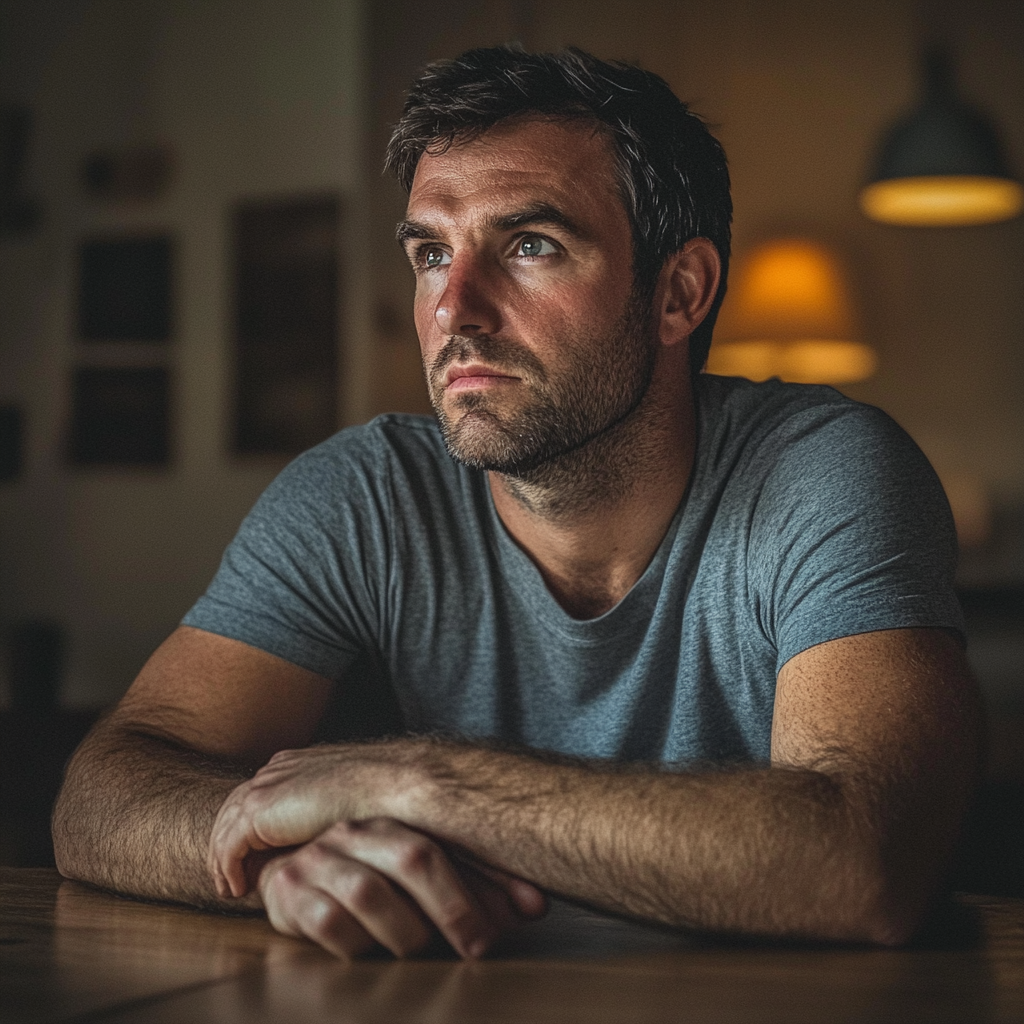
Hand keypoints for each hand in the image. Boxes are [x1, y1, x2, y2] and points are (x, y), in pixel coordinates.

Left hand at [209, 742, 414, 898]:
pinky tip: (239, 889)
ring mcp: (266, 787)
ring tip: (231, 890)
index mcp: (296, 764)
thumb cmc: (386, 798)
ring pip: (226, 829)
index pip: (257, 796)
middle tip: (229, 878)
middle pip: (234, 809)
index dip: (249, 828)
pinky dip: (228, 869)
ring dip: (223, 862)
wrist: (394, 787)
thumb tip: (319, 842)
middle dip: (226, 844)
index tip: (251, 858)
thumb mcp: (348, 803)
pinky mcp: (261, 810)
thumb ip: (327, 814)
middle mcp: (277, 770)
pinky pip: (230, 846)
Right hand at [256, 817, 545, 957]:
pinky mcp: (288, 891)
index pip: (440, 846)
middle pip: (414, 857)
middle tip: (476, 947)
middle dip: (454, 908)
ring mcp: (319, 857)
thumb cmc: (367, 881)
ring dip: (406, 932)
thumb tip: (536, 906)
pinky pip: (330, 922)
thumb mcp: (418, 877)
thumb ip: (470, 885)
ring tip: (419, 951)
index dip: (476, 886)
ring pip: (370, 891)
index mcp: (390, 820)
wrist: (288, 877)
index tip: (508, 924)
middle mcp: (355, 831)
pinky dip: (358, 945)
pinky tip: (370, 952)